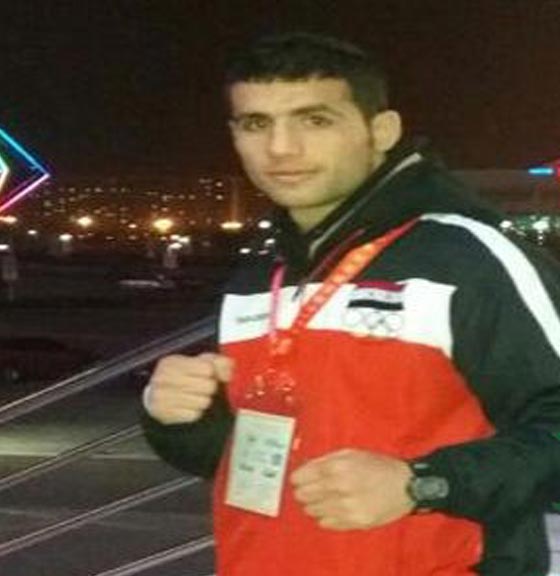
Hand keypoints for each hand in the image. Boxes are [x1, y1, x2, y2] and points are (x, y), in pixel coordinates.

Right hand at [144, 353, 232, 424]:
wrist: (156, 394)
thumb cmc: (180, 376)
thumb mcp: (197, 362)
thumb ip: (217, 362)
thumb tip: (227, 373)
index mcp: (172, 362)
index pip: (208, 369)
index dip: (212, 373)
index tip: (207, 374)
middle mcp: (164, 378)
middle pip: (208, 386)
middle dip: (209, 388)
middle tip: (201, 386)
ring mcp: (163, 397)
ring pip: (204, 402)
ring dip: (203, 400)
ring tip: (193, 396)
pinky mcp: (166, 414)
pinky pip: (194, 415)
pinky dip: (195, 412)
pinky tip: (187, 406)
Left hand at [290, 449, 413, 530]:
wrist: (406, 486)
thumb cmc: (377, 465)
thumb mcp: (350, 453)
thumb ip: (325, 460)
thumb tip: (304, 468)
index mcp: (337, 467)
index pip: (301, 477)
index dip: (297, 479)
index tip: (298, 480)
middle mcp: (339, 487)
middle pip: (303, 495)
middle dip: (303, 492)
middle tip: (310, 490)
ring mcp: (346, 507)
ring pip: (312, 511)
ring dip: (313, 505)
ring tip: (324, 499)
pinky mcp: (354, 523)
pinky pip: (326, 523)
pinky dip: (325, 516)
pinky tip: (334, 509)